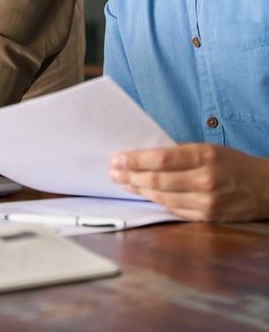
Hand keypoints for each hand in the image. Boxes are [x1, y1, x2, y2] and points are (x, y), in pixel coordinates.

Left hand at [110, 143, 268, 221]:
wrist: (264, 188)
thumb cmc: (232, 163)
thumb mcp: (208, 148)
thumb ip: (180, 153)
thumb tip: (144, 157)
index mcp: (204, 156)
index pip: (161, 159)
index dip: (135, 160)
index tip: (117, 158)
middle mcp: (205, 180)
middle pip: (158, 180)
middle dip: (130, 176)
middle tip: (113, 172)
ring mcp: (206, 202)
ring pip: (163, 197)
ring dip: (139, 190)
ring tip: (123, 182)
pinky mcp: (207, 218)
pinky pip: (174, 210)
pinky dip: (156, 202)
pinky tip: (143, 195)